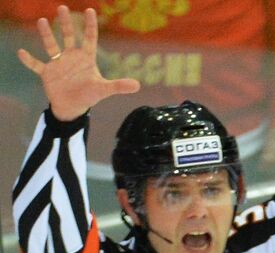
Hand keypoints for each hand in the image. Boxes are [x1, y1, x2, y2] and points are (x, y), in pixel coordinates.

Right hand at [16, 6, 138, 121]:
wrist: (72, 107)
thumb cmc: (89, 95)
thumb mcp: (104, 90)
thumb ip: (118, 86)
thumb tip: (138, 86)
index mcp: (86, 58)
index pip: (89, 38)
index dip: (90, 25)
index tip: (90, 11)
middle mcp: (71, 57)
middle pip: (68, 36)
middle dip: (66, 23)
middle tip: (63, 8)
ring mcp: (58, 63)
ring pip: (51, 45)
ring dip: (46, 34)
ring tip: (42, 21)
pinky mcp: (47, 73)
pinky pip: (36, 64)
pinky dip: (29, 60)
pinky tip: (21, 52)